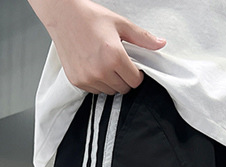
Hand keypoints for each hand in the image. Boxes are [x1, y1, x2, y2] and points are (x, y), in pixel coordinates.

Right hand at [28, 0, 165, 93]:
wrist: (63, 15)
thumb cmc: (91, 18)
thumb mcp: (120, 24)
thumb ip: (142, 37)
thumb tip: (161, 44)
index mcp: (114, 57)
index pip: (135, 81)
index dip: (137, 75)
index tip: (133, 67)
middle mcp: (100, 71)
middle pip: (123, 89)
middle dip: (125, 79)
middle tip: (119, 64)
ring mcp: (87, 78)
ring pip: (109, 92)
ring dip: (111, 82)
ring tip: (105, 64)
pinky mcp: (77, 81)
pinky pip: (94, 91)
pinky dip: (97, 83)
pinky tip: (94, 67)